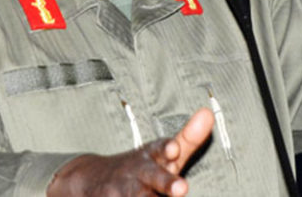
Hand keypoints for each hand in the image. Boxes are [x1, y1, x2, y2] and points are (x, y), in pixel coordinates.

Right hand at [47, 107, 214, 195]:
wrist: (93, 179)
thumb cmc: (143, 167)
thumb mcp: (163, 152)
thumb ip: (188, 138)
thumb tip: (209, 113)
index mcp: (152, 155)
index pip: (161, 149)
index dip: (167, 149)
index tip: (174, 149)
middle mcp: (139, 173)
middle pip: (154, 178)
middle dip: (167, 182)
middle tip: (182, 187)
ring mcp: (124, 191)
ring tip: (170, 194)